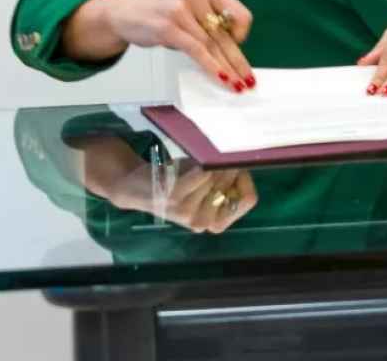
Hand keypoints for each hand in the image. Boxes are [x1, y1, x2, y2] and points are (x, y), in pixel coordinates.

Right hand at [79, 0, 254, 91]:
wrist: (125, 13)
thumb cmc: (162, 14)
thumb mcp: (191, 12)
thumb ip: (209, 26)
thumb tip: (232, 55)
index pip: (239, 14)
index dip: (242, 33)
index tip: (239, 46)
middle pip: (225, 35)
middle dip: (238, 61)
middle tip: (248, 80)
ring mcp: (181, 11)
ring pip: (211, 45)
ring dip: (227, 69)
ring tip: (237, 85)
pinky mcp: (169, 28)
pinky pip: (196, 50)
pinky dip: (210, 66)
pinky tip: (220, 77)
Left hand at [82, 140, 256, 233]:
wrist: (137, 187)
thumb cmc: (177, 182)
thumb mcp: (206, 186)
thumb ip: (228, 181)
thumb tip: (242, 164)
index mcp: (215, 222)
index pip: (249, 199)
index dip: (244, 179)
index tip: (229, 170)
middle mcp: (203, 222)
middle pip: (232, 184)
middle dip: (224, 169)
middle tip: (207, 167)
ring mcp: (189, 211)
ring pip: (217, 177)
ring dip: (209, 165)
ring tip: (195, 167)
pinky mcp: (176, 198)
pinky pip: (201, 174)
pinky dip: (199, 165)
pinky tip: (190, 166)